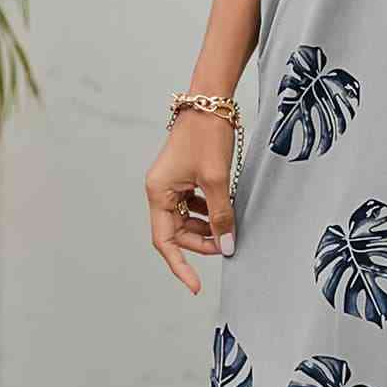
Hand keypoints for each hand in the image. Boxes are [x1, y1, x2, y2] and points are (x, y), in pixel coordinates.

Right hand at [145, 111, 236, 293]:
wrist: (211, 101)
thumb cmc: (208, 136)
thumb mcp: (218, 181)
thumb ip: (221, 216)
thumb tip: (226, 246)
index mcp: (158, 192)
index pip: (165, 241)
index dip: (180, 266)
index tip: (196, 285)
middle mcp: (160, 190)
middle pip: (177, 231)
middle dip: (201, 242)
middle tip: (227, 244)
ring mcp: (171, 183)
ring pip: (186, 218)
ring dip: (206, 227)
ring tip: (228, 225)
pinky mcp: (184, 175)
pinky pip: (193, 203)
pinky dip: (208, 211)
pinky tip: (225, 208)